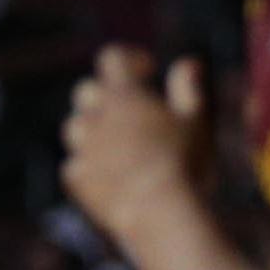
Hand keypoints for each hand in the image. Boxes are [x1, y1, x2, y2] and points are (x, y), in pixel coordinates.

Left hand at [62, 47, 205, 255]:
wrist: (158, 212)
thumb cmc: (184, 162)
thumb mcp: (195, 121)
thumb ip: (189, 88)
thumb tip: (187, 63)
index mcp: (124, 95)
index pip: (112, 57)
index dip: (129, 59)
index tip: (147, 71)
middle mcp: (97, 118)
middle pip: (85, 91)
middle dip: (106, 96)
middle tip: (131, 112)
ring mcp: (83, 149)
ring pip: (74, 127)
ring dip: (92, 131)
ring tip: (121, 145)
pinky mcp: (78, 180)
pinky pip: (73, 166)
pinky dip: (87, 167)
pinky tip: (109, 176)